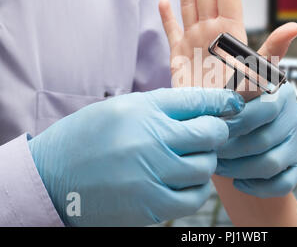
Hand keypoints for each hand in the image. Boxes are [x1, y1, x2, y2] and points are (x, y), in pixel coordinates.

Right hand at [28, 88, 244, 225]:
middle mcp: (150, 141)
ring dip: (205, 161)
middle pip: (211, 134)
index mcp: (143, 111)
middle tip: (206, 134)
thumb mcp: (124, 108)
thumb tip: (209, 106)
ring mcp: (151, 177)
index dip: (224, 100)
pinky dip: (197, 188)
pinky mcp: (150, 206)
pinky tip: (183, 181)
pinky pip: (194, 198)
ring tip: (189, 158)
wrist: (51, 177)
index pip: (198, 100)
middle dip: (216, 132)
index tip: (234, 103)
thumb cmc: (90, 137)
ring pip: (206, 167)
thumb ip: (166, 106)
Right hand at [159, 0, 296, 89]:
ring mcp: (194, 43)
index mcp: (231, 34)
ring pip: (189, 6)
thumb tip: (296, 26)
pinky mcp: (178, 56)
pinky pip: (171, 31)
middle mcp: (212, 34)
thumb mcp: (260, 73)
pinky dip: (166, 17)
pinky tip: (164, 2)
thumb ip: (275, 48)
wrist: (214, 119)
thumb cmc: (240, 101)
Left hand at [215, 83, 296, 197]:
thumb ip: (222, 88)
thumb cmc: (232, 103)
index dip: (236, 122)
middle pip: (264, 140)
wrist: (249, 121)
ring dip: (239, 169)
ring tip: (217, 166)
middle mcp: (294, 117)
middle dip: (230, 150)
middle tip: (209, 151)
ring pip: (271, 164)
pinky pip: (284, 184)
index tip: (212, 128)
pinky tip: (238, 182)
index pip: (264, 109)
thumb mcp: (229, 88)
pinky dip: (259, 188)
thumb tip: (206, 88)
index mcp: (280, 93)